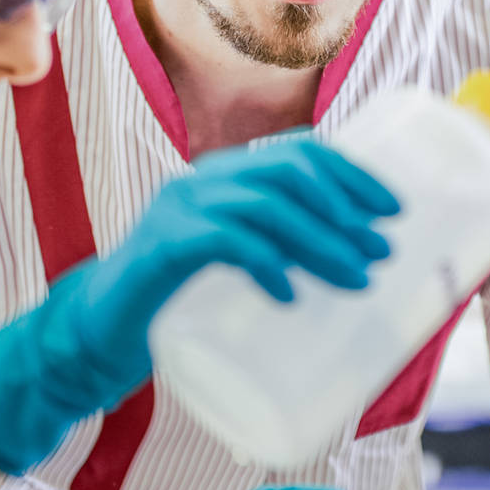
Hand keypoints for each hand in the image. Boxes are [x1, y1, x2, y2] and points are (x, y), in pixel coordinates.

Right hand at [0, 138, 397, 474]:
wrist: (95, 338)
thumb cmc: (179, 308)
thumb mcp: (237, 272)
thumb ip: (284, 261)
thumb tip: (369, 281)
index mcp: (226, 179)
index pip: (298, 150)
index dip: (352, 172)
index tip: (395, 209)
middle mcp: (203, 182)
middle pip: (288, 171)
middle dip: (345, 207)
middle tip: (382, 251)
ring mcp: (178, 211)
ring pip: (264, 205)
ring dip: (321, 239)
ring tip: (358, 278)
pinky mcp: (161, 250)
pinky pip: (221, 242)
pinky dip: (263, 263)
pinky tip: (289, 292)